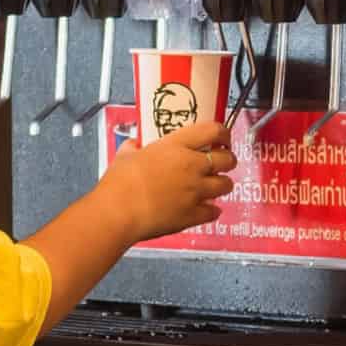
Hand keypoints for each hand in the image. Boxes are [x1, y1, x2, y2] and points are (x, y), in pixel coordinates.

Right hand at [98, 119, 236, 241]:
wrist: (118, 211)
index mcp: (176, 146)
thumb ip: (133, 148)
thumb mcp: (125, 155)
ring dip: (223, 184)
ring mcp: (196, 191)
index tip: (223, 137)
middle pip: (227, 159)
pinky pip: (214, 212)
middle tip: (222, 161)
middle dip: (228, 159)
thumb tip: (133, 145)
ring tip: (216, 185)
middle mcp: (192, 166)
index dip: (223, 133)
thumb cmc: (119, 184)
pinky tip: (207, 209)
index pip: (213, 131)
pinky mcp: (193, 215)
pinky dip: (212, 211)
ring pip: (226, 185)